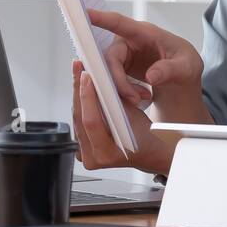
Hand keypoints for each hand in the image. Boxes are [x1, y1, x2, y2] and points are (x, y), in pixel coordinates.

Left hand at [72, 60, 173, 174]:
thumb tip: (99, 81)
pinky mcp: (82, 149)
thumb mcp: (135, 117)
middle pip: (79, 118)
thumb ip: (115, 102)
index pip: (91, 121)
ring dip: (78, 94)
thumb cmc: (148, 138)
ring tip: (79, 74)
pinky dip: (81, 104)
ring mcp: (85, 155)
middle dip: (79, 89)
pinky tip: (81, 89)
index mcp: (107, 154)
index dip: (87, 96)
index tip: (87, 76)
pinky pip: (78, 122)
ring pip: (76, 118)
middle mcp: (91, 158)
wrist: (150, 154)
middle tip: (79, 68)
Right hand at [87, 9, 202, 110]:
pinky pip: (111, 80)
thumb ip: (170, 69)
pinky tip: (139, 97)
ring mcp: (123, 54)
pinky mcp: (120, 68)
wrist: (182, 79)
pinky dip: (123, 92)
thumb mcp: (187, 67)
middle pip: (111, 57)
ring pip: (109, 72)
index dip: (102, 19)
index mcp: (146, 33)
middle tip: (136, 98)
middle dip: (119, 80)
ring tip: (143, 98)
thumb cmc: (186, 65)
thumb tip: (152, 75)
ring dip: (122, 88)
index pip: (120, 23)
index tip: (86, 13)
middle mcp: (130, 41)